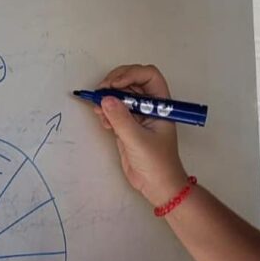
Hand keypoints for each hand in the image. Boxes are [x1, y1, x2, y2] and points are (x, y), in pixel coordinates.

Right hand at [89, 64, 188, 208]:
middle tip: (100, 92)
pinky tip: (103, 120)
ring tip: (98, 107)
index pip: (149, 76)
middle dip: (115, 83)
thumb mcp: (138, 140)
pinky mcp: (127, 127)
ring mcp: (138, 116)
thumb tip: (106, 99)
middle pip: (131, 82)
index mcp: (161, 104)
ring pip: (121, 96)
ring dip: (107, 98)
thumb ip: (121, 119)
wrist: (158, 186)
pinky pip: (114, 111)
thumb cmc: (158, 164)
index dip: (131, 74)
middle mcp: (150, 106)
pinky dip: (106, 112)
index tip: (115, 85)